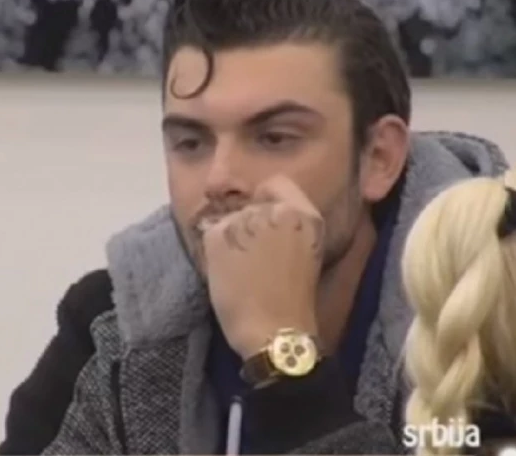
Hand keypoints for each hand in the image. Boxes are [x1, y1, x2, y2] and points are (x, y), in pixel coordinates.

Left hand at [202, 175, 324, 359]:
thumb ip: (286, 226)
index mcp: (305, 214)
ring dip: (230, 240)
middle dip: (247, 226)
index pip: (277, 183)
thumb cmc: (294, 300)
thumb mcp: (304, 251)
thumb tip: (258, 211)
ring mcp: (246, 221)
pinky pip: (211, 235)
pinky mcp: (219, 235)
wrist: (275, 332)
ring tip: (241, 271)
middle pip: (250, 205)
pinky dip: (215, 253)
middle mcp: (276, 210)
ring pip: (229, 220)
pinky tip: (228, 275)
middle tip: (253, 259)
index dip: (267, 199)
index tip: (265, 221)